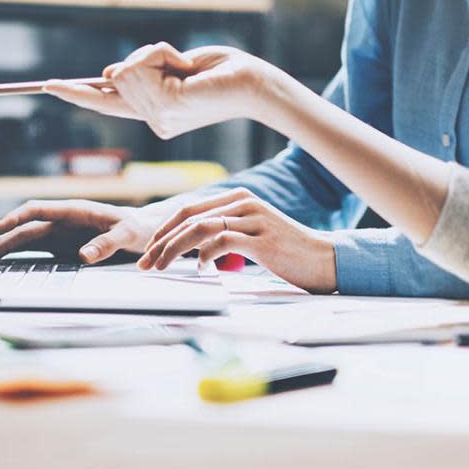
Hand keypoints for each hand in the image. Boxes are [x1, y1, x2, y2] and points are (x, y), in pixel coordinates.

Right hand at [0, 200, 164, 264]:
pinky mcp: (60, 247)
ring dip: (1, 245)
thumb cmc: (137, 229)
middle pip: (25, 227)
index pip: (38, 210)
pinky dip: (14, 254)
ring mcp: (59, 233)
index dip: (15, 218)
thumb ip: (107, 243)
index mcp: (75, 210)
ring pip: (24, 238)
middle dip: (0, 237)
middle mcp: (62, 220)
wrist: (144, 230)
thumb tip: (83, 256)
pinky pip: (34, 250)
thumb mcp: (127, 235)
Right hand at [44, 43, 275, 138]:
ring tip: (186, 66)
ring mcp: (157, 118)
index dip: (77, 92)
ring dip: (155, 54)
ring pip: (125, 70)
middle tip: (182, 63)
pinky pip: (139, 66)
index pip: (107, 103)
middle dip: (145, 56)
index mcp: (155, 112)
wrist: (253, 83)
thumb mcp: (176, 65)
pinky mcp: (164, 107)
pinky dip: (160, 53)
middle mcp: (153, 121)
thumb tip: (108, 73)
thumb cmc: (223, 71)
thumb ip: (143, 71)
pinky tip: (184, 66)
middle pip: (116, 76)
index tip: (48, 85)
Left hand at [138, 188, 337, 293]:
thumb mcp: (251, 237)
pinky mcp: (262, 239)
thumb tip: (194, 250)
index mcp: (239, 199)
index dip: (164, 229)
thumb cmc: (286, 253)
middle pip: (188, 216)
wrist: (324, 260)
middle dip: (161, 240)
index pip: (190, 209)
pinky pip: (221, 242)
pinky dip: (204, 256)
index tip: (149, 251)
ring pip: (199, 228)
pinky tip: (201, 269)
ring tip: (160, 267)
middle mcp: (244, 203)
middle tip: (144, 262)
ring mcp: (253, 219)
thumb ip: (224, 236)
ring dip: (173, 249)